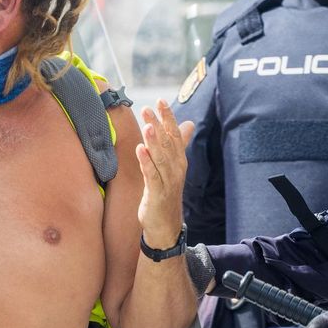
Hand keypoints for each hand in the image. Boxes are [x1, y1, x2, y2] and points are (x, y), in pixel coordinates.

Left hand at [135, 99, 194, 250]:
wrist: (166, 225)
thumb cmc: (166, 193)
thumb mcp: (172, 166)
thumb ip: (178, 144)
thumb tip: (188, 123)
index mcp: (179, 160)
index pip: (175, 135)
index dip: (168, 118)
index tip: (160, 101)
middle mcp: (176, 168)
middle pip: (168, 143)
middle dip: (159, 125)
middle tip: (149, 109)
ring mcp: (168, 181)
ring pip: (161, 158)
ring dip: (154, 142)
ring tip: (147, 126)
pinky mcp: (158, 194)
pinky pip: (152, 176)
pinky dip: (147, 163)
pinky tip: (140, 150)